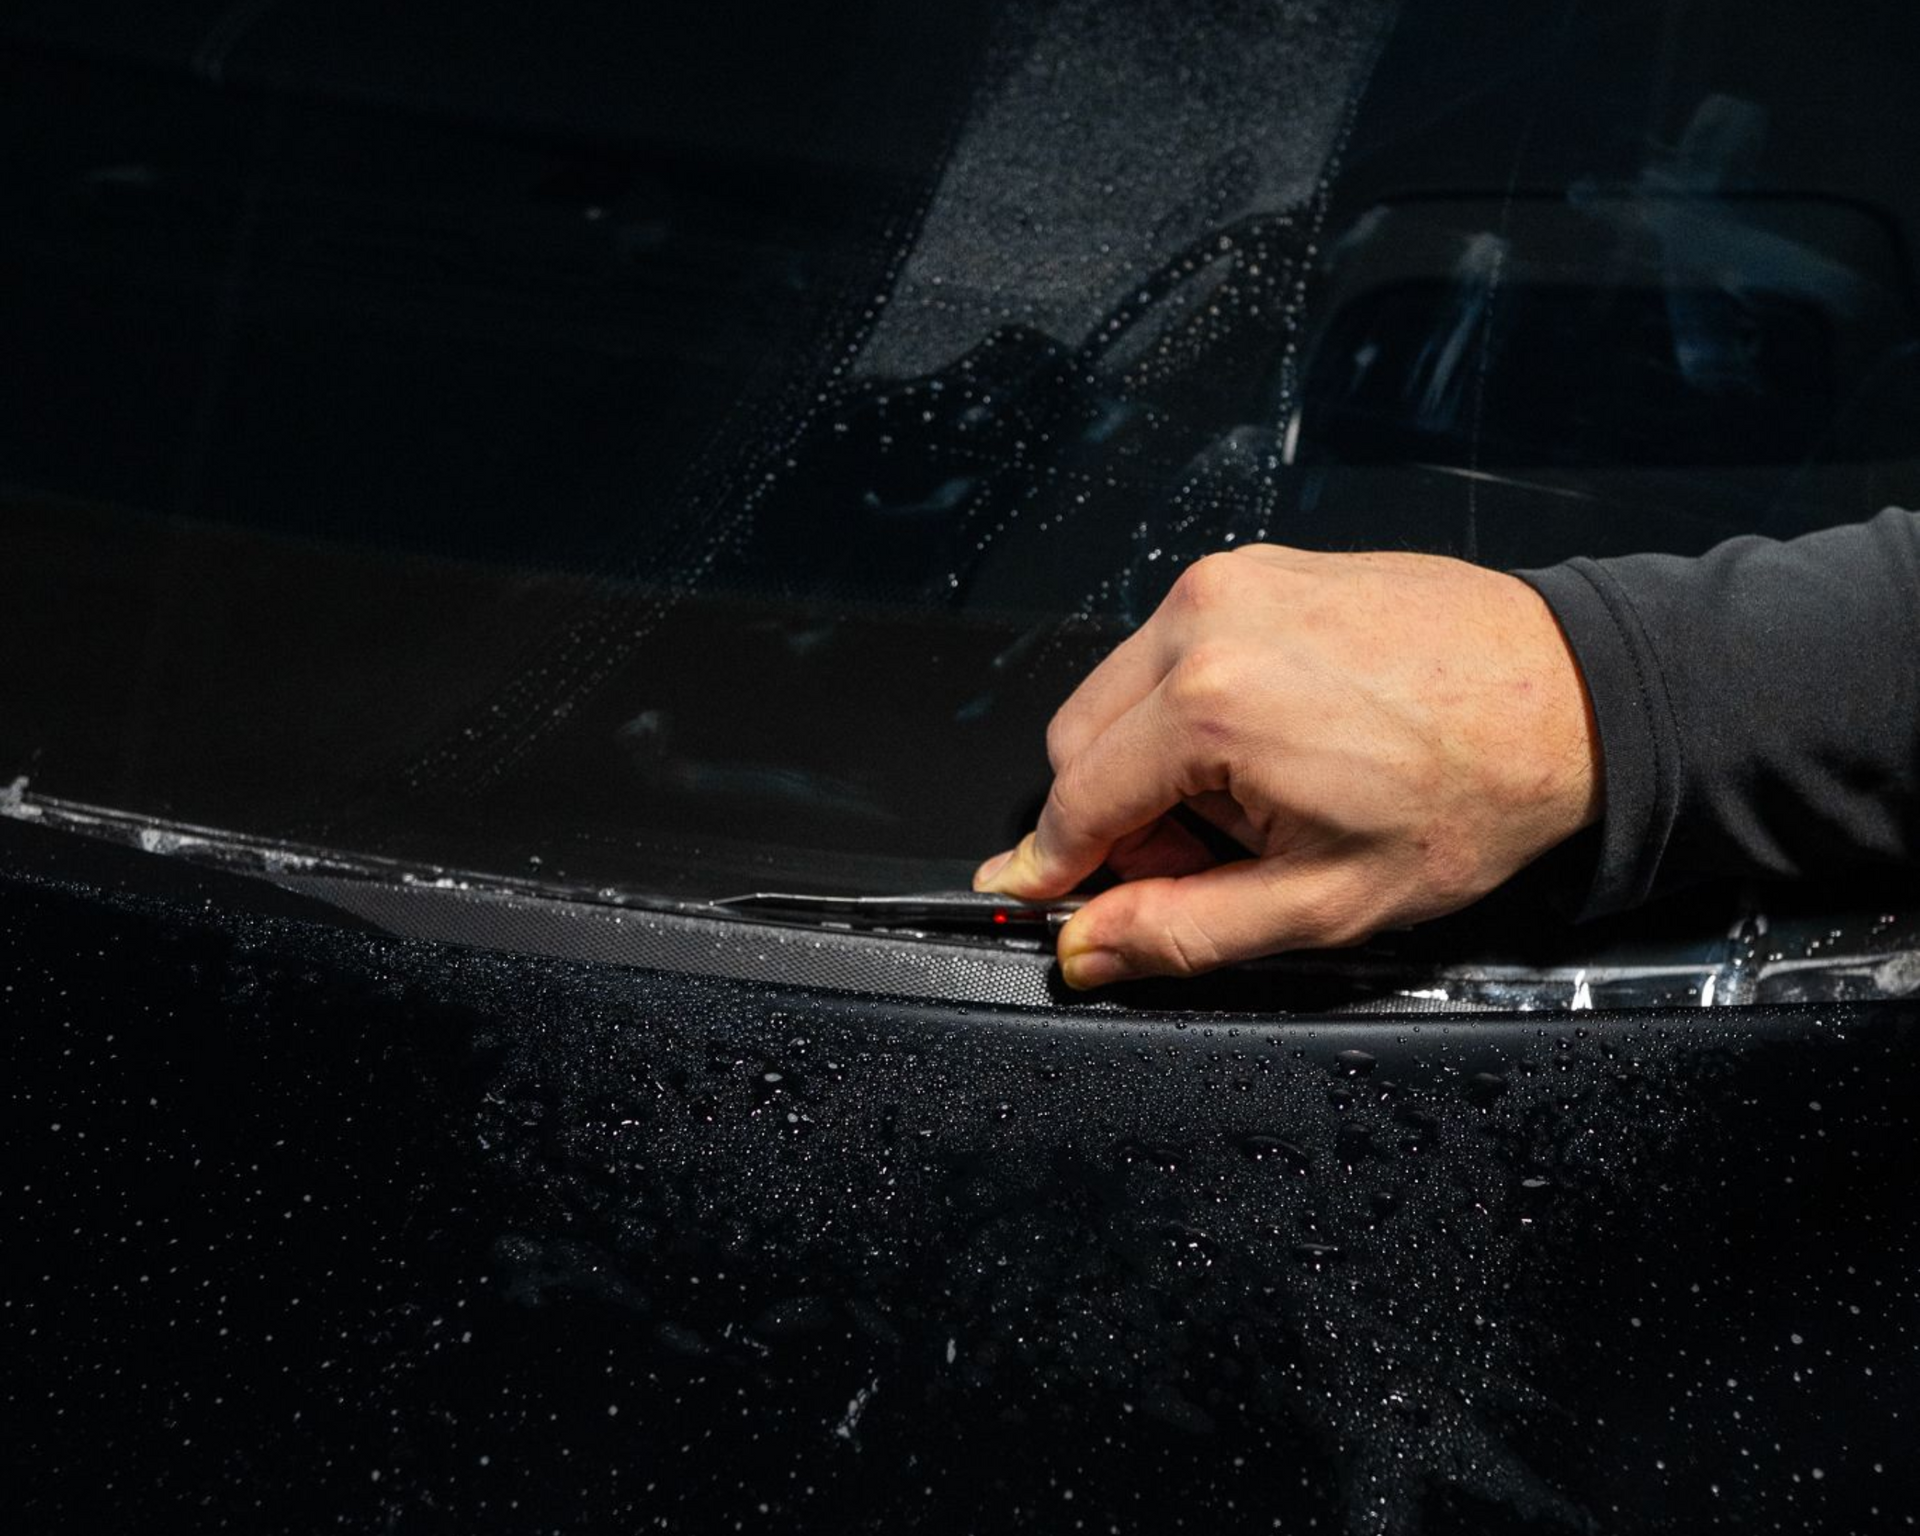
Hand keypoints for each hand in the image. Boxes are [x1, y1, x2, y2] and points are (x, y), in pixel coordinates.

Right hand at [973, 545, 1601, 987]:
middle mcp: (1204, 621)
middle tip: (1191, 866)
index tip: (1042, 901)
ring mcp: (1230, 580)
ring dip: (1149, 760)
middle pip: (1077, 737)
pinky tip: (1265, 748)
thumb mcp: (1322, 903)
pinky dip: (1187, 708)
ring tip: (1247, 804)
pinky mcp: (1257, 566)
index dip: (1053, 867)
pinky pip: (1172, 647)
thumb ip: (1183, 932)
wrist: (1570, 698)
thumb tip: (1087, 948)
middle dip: (1111, 815)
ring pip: (1118, 691)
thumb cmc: (1472, 793)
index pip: (1074, 800)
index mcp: (1210, 704)